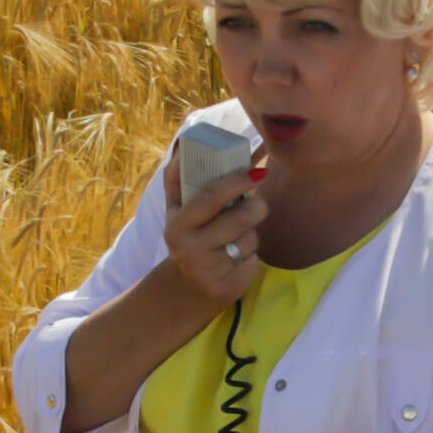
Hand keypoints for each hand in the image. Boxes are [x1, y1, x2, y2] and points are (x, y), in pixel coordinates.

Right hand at [159, 152, 267, 307]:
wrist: (186, 288)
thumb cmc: (187, 237)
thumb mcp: (176, 211)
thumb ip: (178, 178)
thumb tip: (184, 144)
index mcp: (177, 225)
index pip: (211, 197)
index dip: (237, 181)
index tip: (256, 171)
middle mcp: (190, 248)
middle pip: (241, 218)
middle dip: (256, 207)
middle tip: (256, 205)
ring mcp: (209, 270)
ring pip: (250, 239)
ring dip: (251, 235)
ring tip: (236, 238)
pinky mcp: (227, 287)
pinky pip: (254, 262)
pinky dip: (251, 258)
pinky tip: (236, 261)